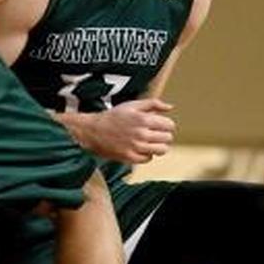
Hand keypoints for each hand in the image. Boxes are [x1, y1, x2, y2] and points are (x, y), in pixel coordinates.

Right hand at [56, 99, 175, 163]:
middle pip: (168, 138)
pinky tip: (142, 149)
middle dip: (164, 135)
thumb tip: (170, 107)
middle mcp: (141, 134)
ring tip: (151, 142)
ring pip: (161, 150)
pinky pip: (148, 159)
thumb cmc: (113, 116)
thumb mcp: (133, 104)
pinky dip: (147, 155)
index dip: (167, 125)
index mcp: (144, 119)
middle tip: (156, 134)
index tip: (161, 125)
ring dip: (158, 146)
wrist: (94, 130)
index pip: (170, 125)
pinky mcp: (129, 157)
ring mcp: (136, 146)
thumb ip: (153, 103)